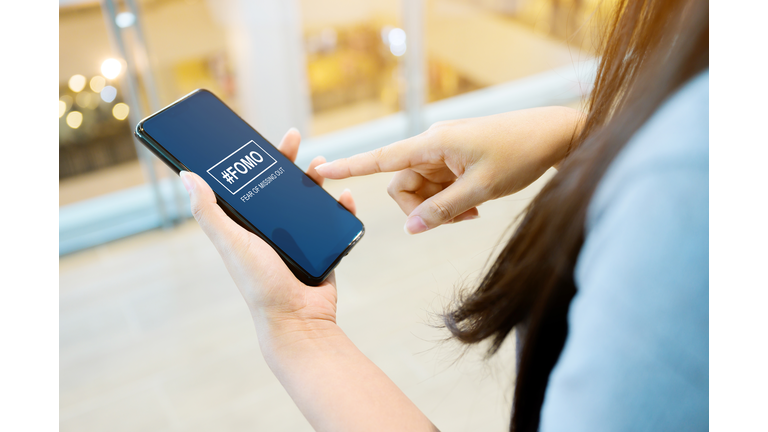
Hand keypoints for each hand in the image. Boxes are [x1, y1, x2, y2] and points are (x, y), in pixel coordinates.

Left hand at [179, 128, 355, 336]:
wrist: (299, 319)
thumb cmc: (260, 284)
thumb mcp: (232, 243)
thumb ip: (209, 213)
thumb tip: (187, 175)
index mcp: (247, 226)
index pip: (249, 184)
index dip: (253, 160)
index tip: (258, 138)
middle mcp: (272, 229)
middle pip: (281, 185)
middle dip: (288, 159)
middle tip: (294, 137)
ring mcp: (300, 238)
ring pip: (309, 199)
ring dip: (317, 178)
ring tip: (323, 164)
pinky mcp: (324, 247)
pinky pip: (335, 220)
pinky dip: (342, 207)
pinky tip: (345, 197)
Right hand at [316, 106, 581, 233]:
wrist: (554, 136)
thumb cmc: (520, 154)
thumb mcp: (481, 189)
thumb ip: (443, 210)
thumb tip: (411, 229)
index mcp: (433, 143)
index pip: (381, 158)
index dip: (350, 166)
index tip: (320, 169)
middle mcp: (432, 145)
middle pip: (402, 185)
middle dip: (421, 209)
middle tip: (456, 219)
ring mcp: (443, 153)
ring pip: (421, 190)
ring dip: (440, 208)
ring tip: (473, 212)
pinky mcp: (455, 159)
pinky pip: (438, 187)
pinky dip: (450, 201)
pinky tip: (475, 206)